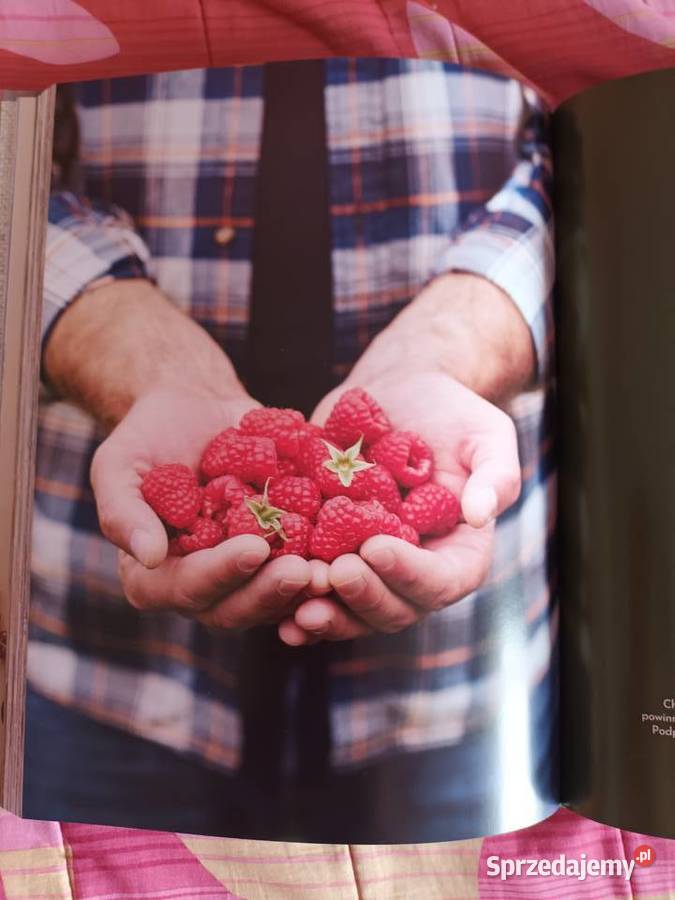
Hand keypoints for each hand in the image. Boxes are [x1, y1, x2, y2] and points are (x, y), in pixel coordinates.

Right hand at [91, 385, 311, 628]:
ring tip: (334, 568)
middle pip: (236, 607)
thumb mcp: (118, 464)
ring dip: (306, 589)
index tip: (253, 548)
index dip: (220, 573)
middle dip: (270, 591)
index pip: (186, 588)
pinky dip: (327, 563)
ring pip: (275, 598)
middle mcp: (202, 585)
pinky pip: (303, 569)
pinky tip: (355, 548)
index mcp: (155, 576)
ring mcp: (244, 574)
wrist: (196, 409)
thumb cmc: (149, 436)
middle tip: (305, 571)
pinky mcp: (279, 554)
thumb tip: (148, 556)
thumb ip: (124, 511)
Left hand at [278, 368, 520, 644]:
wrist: (399, 391)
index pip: (442, 581)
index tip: (375, 548)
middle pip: (394, 608)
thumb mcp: (486, 435)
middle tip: (332, 573)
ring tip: (294, 599)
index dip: (410, 574)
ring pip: (350, 609)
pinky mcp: (331, 551)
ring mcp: (370, 567)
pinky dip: (291, 599)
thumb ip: (495, 475)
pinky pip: (314, 587)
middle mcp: (414, 570)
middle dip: (362, 598)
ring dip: (325, 612)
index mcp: (458, 553)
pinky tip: (269, 597)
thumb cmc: (451, 411)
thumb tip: (479, 515)